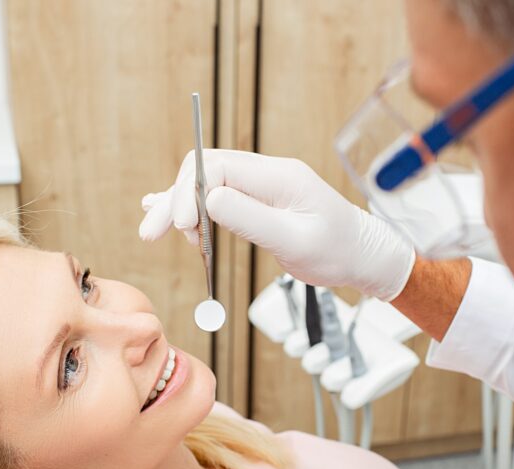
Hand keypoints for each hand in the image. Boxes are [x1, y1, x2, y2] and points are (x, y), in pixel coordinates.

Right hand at [139, 150, 415, 301]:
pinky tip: (166, 213)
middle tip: (150, 232)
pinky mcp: (259, 201)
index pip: (218, 167)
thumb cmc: (337, 251)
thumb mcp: (296, 242)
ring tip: (158, 232)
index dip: (190, 193)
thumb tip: (208, 200)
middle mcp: (267, 174)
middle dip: (174, 200)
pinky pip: (218, 195)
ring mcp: (262, 186)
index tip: (184, 229)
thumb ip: (252, 219)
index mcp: (278, 177)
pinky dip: (191, 206)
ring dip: (180, 207)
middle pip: (205, 172)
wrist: (363, 255)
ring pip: (206, 184)